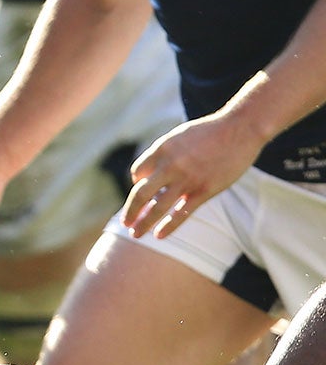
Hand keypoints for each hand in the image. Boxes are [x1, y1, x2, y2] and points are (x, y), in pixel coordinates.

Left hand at [122, 114, 258, 238]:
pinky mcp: (205, 190)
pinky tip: (159, 235)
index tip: (141, 188)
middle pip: (141, 194)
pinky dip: (168, 226)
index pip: (137, 172)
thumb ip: (163, 154)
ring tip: (134, 234)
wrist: (239, 129)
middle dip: (130, 211)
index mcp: (161, 149)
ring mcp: (187, 179)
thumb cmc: (209, 132)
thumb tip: (150, 173)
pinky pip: (181, 213)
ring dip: (144, 223)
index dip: (136, 182)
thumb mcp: (178, 136)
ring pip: (158, 207)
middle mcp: (170, 166)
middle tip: (124, 223)